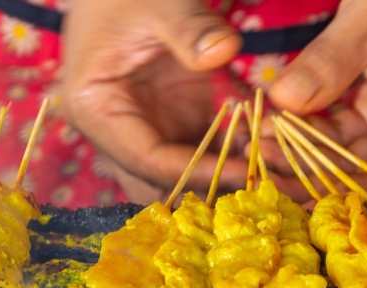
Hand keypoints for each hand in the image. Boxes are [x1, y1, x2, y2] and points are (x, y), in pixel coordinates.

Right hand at [62, 0, 248, 202]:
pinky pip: (202, 158)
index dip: (199, 173)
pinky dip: (233, 158)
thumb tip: (223, 49)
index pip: (148, 161)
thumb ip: (189, 26)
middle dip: (211, 189)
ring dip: (224, 180)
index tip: (247, 172)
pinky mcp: (171, 128)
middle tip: (264, 183)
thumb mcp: (157, 2)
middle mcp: (116, 135)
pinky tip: (267, 148)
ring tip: (271, 168)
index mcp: (96, 111)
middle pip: (162, 186)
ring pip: (184, 181)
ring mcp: (145, 135)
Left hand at [265, 0, 366, 201]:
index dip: (339, 190)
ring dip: (305, 155)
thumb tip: (282, 101)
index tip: (287, 188)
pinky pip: (346, 135)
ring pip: (352, 158)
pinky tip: (273, 128)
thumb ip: (330, 61)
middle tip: (260, 164)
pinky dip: (312, 133)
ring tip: (256, 144)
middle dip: (312, 173)